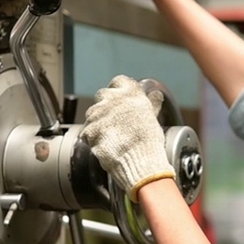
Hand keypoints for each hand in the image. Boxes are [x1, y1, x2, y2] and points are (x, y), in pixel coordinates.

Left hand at [81, 75, 174, 200]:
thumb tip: (155, 95)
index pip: (119, 81)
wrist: (140, 161)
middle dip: (106, 105)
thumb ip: (151, 104)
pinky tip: (105, 144)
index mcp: (130, 93)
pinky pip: (87, 131)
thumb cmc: (149, 142)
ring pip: (93, 113)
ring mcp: (99, 113)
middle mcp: (112, 98)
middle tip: (115, 120)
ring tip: (111, 136)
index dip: (119, 90)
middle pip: (103, 95)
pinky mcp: (89, 129)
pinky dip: (93, 137)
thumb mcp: (153, 118)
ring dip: (98, 122)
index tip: (121, 99)